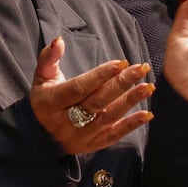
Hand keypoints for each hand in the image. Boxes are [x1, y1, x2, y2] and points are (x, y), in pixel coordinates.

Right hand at [29, 37, 154, 154]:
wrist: (39, 134)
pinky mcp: (90, 146)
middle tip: (141, 69)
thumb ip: (49, 58)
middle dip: (121, 84)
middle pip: (97, 101)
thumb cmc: (44, 99)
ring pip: (108, 117)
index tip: (121, 63)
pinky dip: (130, 126)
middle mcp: (65, 121)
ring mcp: (79, 136)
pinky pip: (112, 136)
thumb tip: (59, 40)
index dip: (100, 75)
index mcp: (51, 102)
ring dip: (130, 101)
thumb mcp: (41, 77)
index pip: (79, 87)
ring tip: (148, 87)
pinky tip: (146, 115)